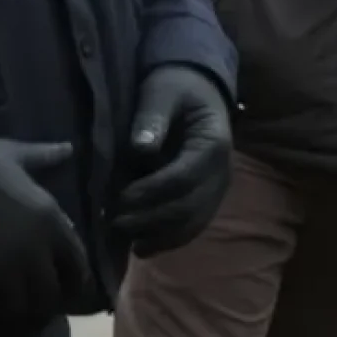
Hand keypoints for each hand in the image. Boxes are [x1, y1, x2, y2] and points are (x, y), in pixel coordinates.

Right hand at [0, 136, 90, 328]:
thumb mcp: (12, 155)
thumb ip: (42, 157)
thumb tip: (69, 148)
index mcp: (49, 218)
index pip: (76, 261)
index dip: (73, 277)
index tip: (67, 286)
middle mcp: (34, 249)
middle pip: (49, 292)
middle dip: (42, 301)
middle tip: (31, 304)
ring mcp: (5, 271)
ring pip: (19, 308)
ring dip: (13, 310)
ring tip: (3, 309)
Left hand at [115, 65, 232, 257]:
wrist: (198, 91)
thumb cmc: (176, 88)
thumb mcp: (162, 91)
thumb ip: (152, 117)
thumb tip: (140, 148)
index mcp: (214, 144)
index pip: (183, 178)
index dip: (151, 192)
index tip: (119, 198)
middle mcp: (223, 172)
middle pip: (188, 208)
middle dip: (149, 219)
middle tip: (113, 222)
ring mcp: (219, 189)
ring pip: (191, 225)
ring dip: (157, 236)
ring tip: (123, 237)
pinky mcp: (209, 200)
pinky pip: (192, 228)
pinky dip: (168, 241)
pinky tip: (140, 247)